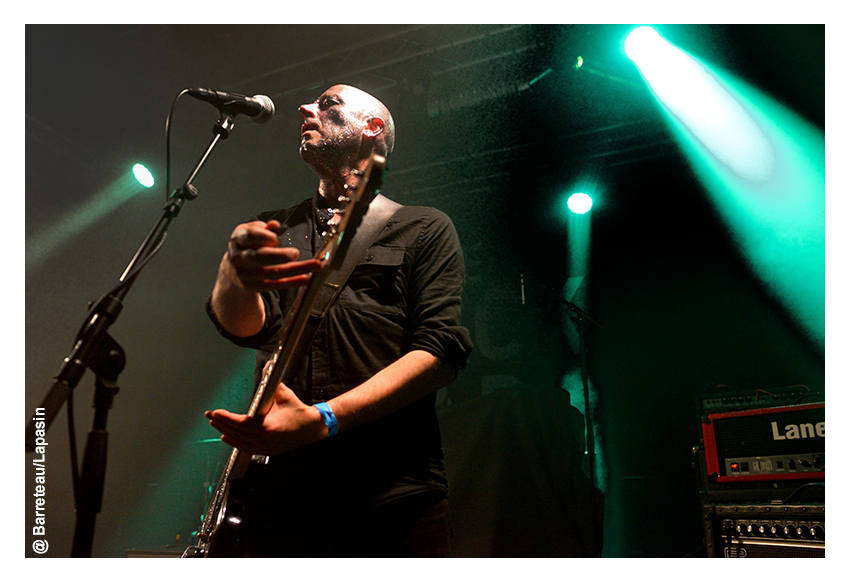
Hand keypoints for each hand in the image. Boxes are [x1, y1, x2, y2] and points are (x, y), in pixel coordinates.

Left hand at [205, 381, 325, 455]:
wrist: (311, 427)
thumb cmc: (298, 411)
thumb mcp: (284, 394)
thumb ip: (272, 382)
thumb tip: (267, 366)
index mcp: (267, 426)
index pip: (241, 423)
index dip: (227, 418)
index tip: (216, 412)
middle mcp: (265, 439)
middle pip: (237, 433)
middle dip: (221, 423)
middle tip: (210, 416)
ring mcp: (265, 447)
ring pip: (239, 442)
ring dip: (226, 432)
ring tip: (215, 424)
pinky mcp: (267, 450)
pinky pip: (245, 448)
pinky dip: (234, 442)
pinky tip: (226, 437)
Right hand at [225, 219, 320, 291]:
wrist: (232, 269)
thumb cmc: (248, 245)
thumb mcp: (251, 232)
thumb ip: (264, 228)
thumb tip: (276, 226)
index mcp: (238, 239)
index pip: (249, 237)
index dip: (264, 237)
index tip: (277, 239)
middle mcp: (239, 257)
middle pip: (259, 258)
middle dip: (279, 256)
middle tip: (296, 253)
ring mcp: (245, 274)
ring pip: (272, 273)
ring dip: (295, 270)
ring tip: (315, 265)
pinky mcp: (253, 287)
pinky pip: (275, 285)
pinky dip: (292, 282)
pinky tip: (306, 278)